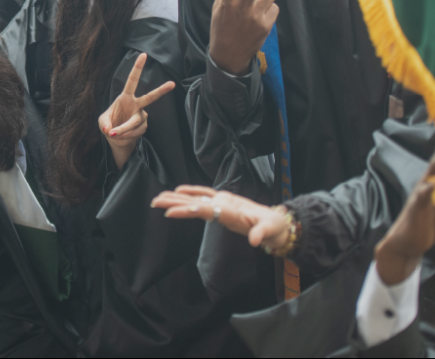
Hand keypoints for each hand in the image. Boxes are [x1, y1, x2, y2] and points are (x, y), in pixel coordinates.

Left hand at [99, 53, 175, 169]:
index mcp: (125, 97)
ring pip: (135, 122)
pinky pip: (135, 132)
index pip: (132, 80)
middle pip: (150, 98)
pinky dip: (125, 136)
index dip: (137, 68)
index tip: (144, 55)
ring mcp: (141, 116)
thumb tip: (109, 130)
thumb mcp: (102, 122)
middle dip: (161, 91)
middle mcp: (136, 105)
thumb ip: (104, 124)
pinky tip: (122, 136)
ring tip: (113, 134)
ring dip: (123, 130)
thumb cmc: (108, 125)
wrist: (116, 140)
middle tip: (172, 84)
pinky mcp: (143, 127)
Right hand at [152, 185, 291, 249]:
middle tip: (156, 201)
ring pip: (196, 198)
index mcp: (231, 210)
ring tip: (159, 197)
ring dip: (177, 198)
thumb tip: (255, 241)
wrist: (279, 221)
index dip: (187, 210)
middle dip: (175, 201)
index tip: (170, 212)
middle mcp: (224, 203)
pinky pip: (204, 195)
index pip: (205, 209)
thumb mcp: (270, 231)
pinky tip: (178, 191)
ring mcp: (223, 201)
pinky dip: (191, 192)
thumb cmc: (274, 227)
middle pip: (195, 201)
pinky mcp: (223, 202)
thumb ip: (262, 234)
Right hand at [209, 0, 278, 76]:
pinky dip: (269, 10)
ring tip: (258, 4)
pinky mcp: (266, 25)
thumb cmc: (221, 29)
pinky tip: (260, 19)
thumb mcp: (216, 10)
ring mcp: (255, 16)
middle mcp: (242, 7)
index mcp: (228, 1)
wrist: (229, 55)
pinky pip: (274, 8)